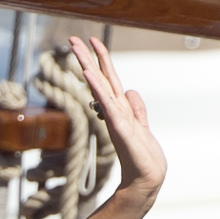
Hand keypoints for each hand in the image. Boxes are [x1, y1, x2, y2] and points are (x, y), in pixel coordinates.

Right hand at [55, 35, 165, 204]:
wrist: (147, 180)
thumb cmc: (144, 157)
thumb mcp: (143, 127)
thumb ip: (137, 109)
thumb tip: (130, 90)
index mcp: (121, 109)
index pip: (109, 79)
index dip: (101, 59)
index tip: (92, 40)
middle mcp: (115, 111)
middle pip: (100, 79)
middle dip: (87, 58)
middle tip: (72, 38)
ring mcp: (116, 119)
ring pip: (101, 88)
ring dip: (89, 68)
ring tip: (78, 50)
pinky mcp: (120, 129)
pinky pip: (108, 105)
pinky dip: (98, 90)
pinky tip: (90, 76)